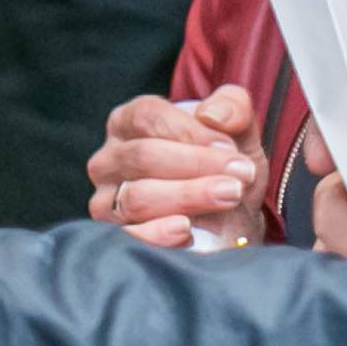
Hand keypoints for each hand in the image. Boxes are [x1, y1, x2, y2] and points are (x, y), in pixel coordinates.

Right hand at [86, 86, 267, 246]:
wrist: (230, 221)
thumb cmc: (223, 168)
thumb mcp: (237, 132)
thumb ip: (233, 108)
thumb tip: (213, 116)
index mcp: (129, 122)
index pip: (147, 116)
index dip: (189, 131)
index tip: (228, 146)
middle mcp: (110, 159)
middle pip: (143, 156)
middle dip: (196, 165)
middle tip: (238, 177)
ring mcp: (107, 200)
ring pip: (137, 197)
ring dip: (188, 196)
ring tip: (228, 197)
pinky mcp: (116, 236)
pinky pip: (130, 236)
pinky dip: (159, 233)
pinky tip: (186, 229)